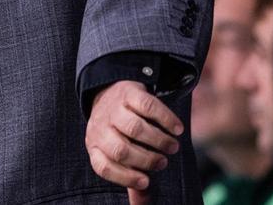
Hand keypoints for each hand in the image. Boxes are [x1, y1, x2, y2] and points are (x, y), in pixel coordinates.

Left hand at [84, 80, 181, 198]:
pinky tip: (177, 128)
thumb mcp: (117, 153)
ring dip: (157, 140)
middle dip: (145, 159)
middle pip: (121, 149)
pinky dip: (165, 118)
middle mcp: (100, 127)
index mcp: (95, 146)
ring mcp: (113, 108)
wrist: (110, 91)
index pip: (103, 166)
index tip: (146, 182)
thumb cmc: (118, 131)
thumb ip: (129, 176)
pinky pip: (148, 106)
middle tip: (163, 162)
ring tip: (172, 147)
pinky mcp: (128, 92)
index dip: (124, 177)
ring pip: (134, 127)